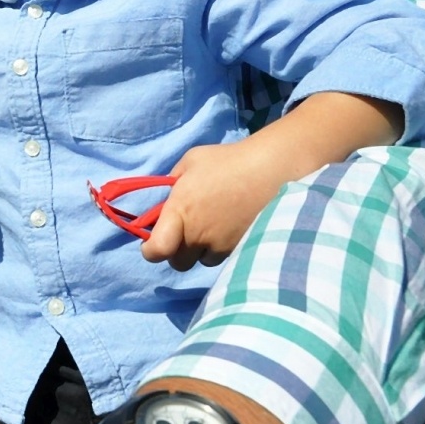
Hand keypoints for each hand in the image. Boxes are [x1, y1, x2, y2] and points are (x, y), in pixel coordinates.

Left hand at [144, 92, 402, 270]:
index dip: (151, 250)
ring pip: (203, 261)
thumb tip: (166, 200)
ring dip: (204, 249)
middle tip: (188, 230)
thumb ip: (173, 184)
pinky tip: (233, 227)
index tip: (154, 242)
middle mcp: (199, 235)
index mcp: (180, 212)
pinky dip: (225, 248)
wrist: (273, 169)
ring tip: (217, 224)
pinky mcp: (242, 250)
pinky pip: (226, 258)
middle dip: (179, 250)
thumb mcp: (191, 162)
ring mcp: (222, 246)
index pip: (156, 251)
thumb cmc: (228, 161)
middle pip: (179, 263)